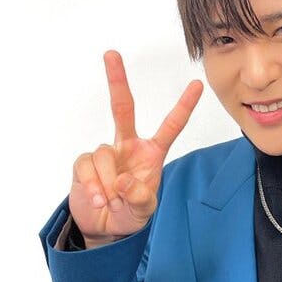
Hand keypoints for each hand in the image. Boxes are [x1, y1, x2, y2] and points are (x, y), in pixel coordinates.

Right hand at [68, 50, 203, 246]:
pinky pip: (87, 166)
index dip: (184, 105)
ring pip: (104, 153)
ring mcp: (106, 152)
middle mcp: (128, 145)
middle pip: (122, 107)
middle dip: (116, 79)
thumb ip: (139, 196)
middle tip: (111, 53)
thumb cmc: (131, 212)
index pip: (171, 125)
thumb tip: (121, 180)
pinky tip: (98, 198)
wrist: (106, 228)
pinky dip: (92, 185)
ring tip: (111, 200)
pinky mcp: (85, 163)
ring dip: (107, 181)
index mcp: (151, 152)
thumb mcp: (145, 209)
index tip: (197, 84)